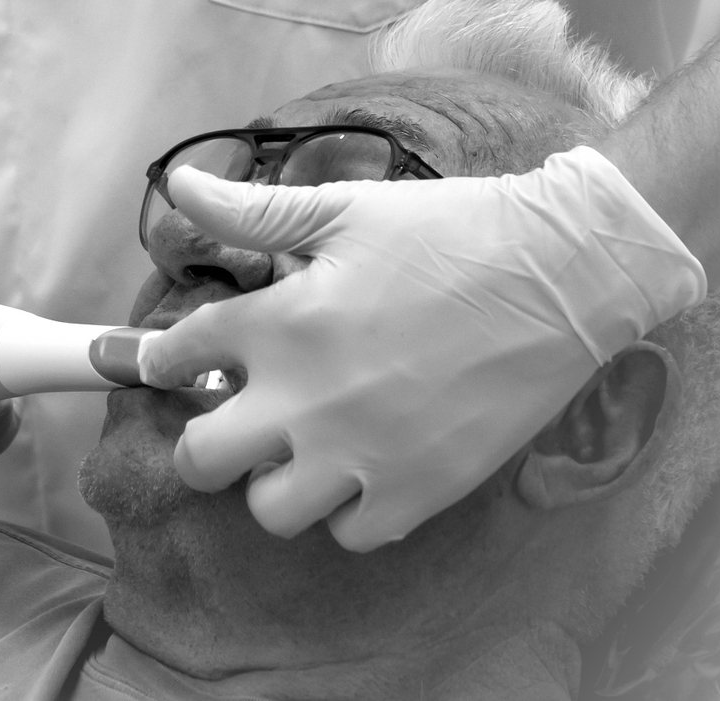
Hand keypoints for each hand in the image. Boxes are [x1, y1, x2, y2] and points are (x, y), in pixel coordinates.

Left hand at [135, 147, 703, 550]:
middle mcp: (306, 397)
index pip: (181, 353)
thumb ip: (254, 211)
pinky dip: (346, 509)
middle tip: (233, 417)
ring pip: (269, 509)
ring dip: (274, 481)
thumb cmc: (449, 232)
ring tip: (299, 447)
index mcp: (283, 320)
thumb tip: (178, 187)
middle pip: (202, 459)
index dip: (163, 360)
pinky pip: (348, 533)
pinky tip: (361, 466)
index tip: (172, 362)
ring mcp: (360, 455)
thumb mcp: (346, 208)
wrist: (556, 275)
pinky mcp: (416, 493)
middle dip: (204, 440)